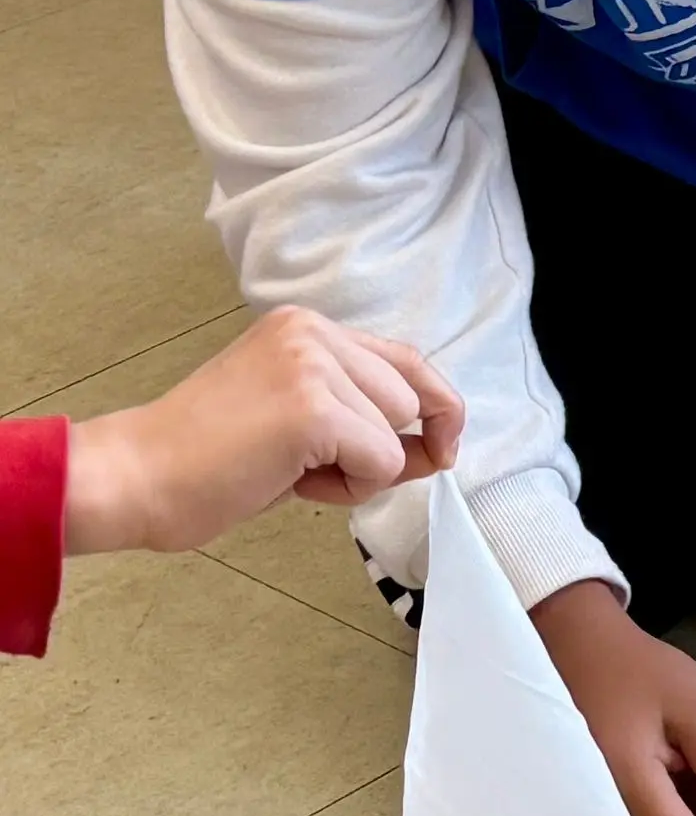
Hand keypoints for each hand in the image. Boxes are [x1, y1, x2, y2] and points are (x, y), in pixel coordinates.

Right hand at [63, 307, 462, 554]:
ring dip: (360, 471)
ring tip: (290, 471)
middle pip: (413, 398)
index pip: (406, 361)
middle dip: (387, 448)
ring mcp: (313, 367)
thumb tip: (437, 444)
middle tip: (314, 469)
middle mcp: (312, 334)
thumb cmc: (206, 461)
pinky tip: (290, 482)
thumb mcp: (294, 416)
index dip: (434, 407)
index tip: (440, 445)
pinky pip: (382, 463)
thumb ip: (358, 413)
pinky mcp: (314, 410)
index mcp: (304, 327)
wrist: (134, 478)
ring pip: (399, 434)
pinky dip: (350, 488)